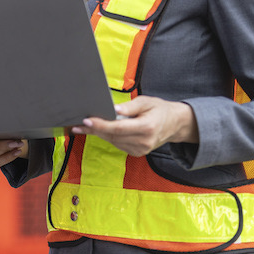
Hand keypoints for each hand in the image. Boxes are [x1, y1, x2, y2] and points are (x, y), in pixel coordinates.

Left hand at [71, 96, 197, 156]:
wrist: (175, 124)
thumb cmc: (160, 109)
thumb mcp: (147, 101)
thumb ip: (130, 106)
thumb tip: (114, 109)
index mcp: (147, 127)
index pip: (118, 128)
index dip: (101, 125)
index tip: (86, 120)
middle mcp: (144, 141)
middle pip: (112, 136)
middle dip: (94, 129)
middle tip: (77, 124)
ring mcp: (141, 149)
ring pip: (113, 141)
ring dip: (98, 133)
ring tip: (84, 126)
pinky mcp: (138, 152)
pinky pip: (118, 144)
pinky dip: (108, 137)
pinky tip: (100, 130)